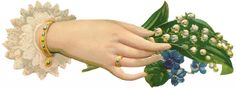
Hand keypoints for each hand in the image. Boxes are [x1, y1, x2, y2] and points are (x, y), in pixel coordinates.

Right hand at [36, 20, 170, 79]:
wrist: (68, 36)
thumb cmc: (89, 26)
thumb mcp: (111, 22)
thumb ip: (131, 27)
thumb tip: (149, 33)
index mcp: (118, 31)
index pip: (143, 41)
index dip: (157, 44)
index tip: (166, 45)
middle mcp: (116, 44)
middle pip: (141, 53)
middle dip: (155, 53)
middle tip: (162, 53)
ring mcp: (110, 57)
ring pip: (135, 63)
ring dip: (148, 62)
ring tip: (156, 60)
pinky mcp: (104, 66)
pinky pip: (122, 75)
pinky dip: (133, 77)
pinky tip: (142, 74)